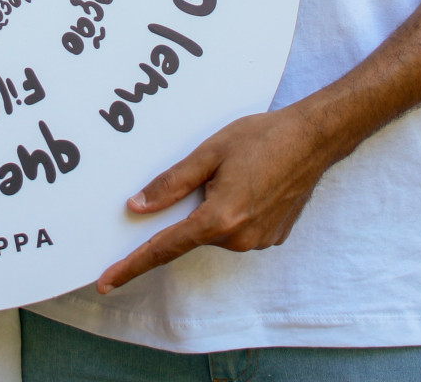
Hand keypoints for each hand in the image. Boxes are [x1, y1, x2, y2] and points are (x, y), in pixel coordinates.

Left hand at [96, 101, 348, 293]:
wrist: (314, 139)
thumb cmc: (262, 138)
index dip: (132, 266)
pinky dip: (234, 212)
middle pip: (193, 233)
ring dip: (215, 209)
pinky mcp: (272, 238)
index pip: (164, 248)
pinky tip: (252, 184)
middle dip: (192, 208)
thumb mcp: (209, 153)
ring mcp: (258, 242)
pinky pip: (237, 230)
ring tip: (240, 173)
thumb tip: (137, 206)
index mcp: (219, 218)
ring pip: (216, 231)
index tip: (106, 282)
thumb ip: (170, 184)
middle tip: (216, 172)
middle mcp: (239, 239)